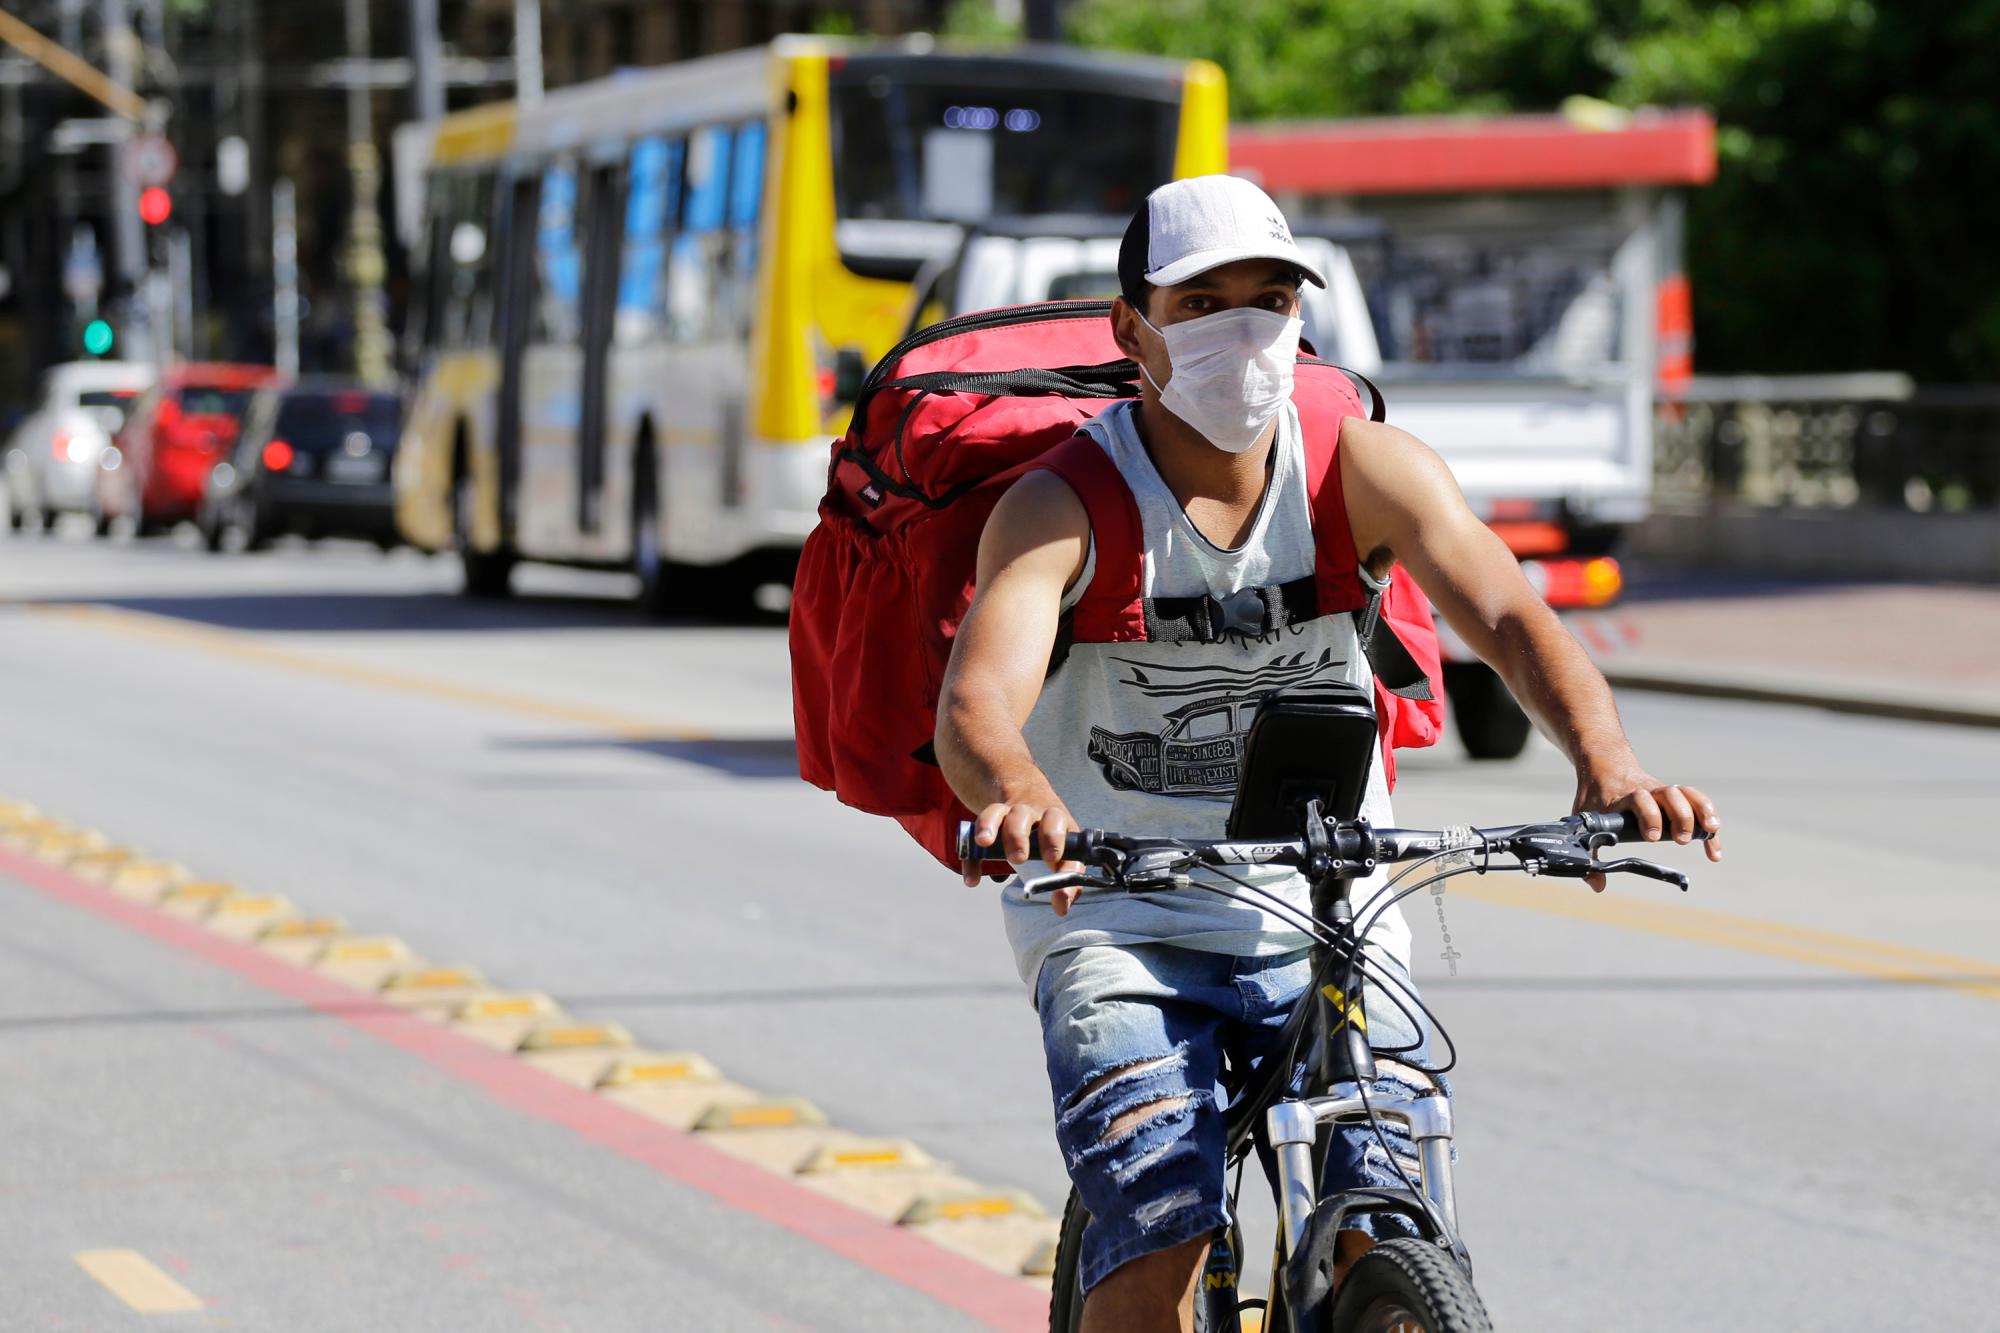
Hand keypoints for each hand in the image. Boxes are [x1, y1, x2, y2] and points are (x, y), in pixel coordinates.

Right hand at [963, 796, 1088, 914]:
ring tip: (985, 844)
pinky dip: (971, 857)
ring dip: (990, 828)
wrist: (1029, 799)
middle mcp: (1030, 813)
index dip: (1054, 841)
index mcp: (1055, 819)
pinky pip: (974, 835)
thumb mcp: (1066, 853)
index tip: (1051, 859)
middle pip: (1023, 815)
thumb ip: (1069, 881)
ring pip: (997, 813)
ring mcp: (1007, 814)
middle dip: (1018, 836)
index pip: (1057, 826)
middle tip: (1017, 858)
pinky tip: (972, 879)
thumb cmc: (1051, 837)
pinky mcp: (988, 822)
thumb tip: (1061, 906)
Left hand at [1574, 757, 1722, 891]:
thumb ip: (1589, 852)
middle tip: (1680, 840)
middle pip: (1670, 795)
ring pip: (1688, 794)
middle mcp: (1649, 790)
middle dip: (1680, 816)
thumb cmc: (1596, 797)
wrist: (1605, 767)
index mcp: (1626, 796)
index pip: (1641, 800)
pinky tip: (1713, 851)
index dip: (1649, 816)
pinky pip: (1698, 803)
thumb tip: (1598, 886)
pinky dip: (1709, 821)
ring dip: (1703, 811)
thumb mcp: (1584, 820)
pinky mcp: (1675, 797)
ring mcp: (1664, 792)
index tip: (1651, 837)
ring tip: (1711, 832)